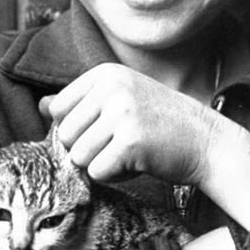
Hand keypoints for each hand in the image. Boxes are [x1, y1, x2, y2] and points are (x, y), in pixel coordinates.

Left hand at [39, 63, 213, 183]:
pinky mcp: (130, 141)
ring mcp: (122, 112)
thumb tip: (42, 106)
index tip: (107, 129)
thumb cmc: (162, 124)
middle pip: (65, 134)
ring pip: (78, 156)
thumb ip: (81, 103)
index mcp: (105, 74)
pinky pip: (97, 171)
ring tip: (130, 152)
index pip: (58, 109)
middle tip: (121, 143)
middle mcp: (111, 87)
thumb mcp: (122, 100)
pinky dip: (114, 175)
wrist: (208, 142)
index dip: (78, 128)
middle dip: (88, 149)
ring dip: (101, 163)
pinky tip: (137, 163)